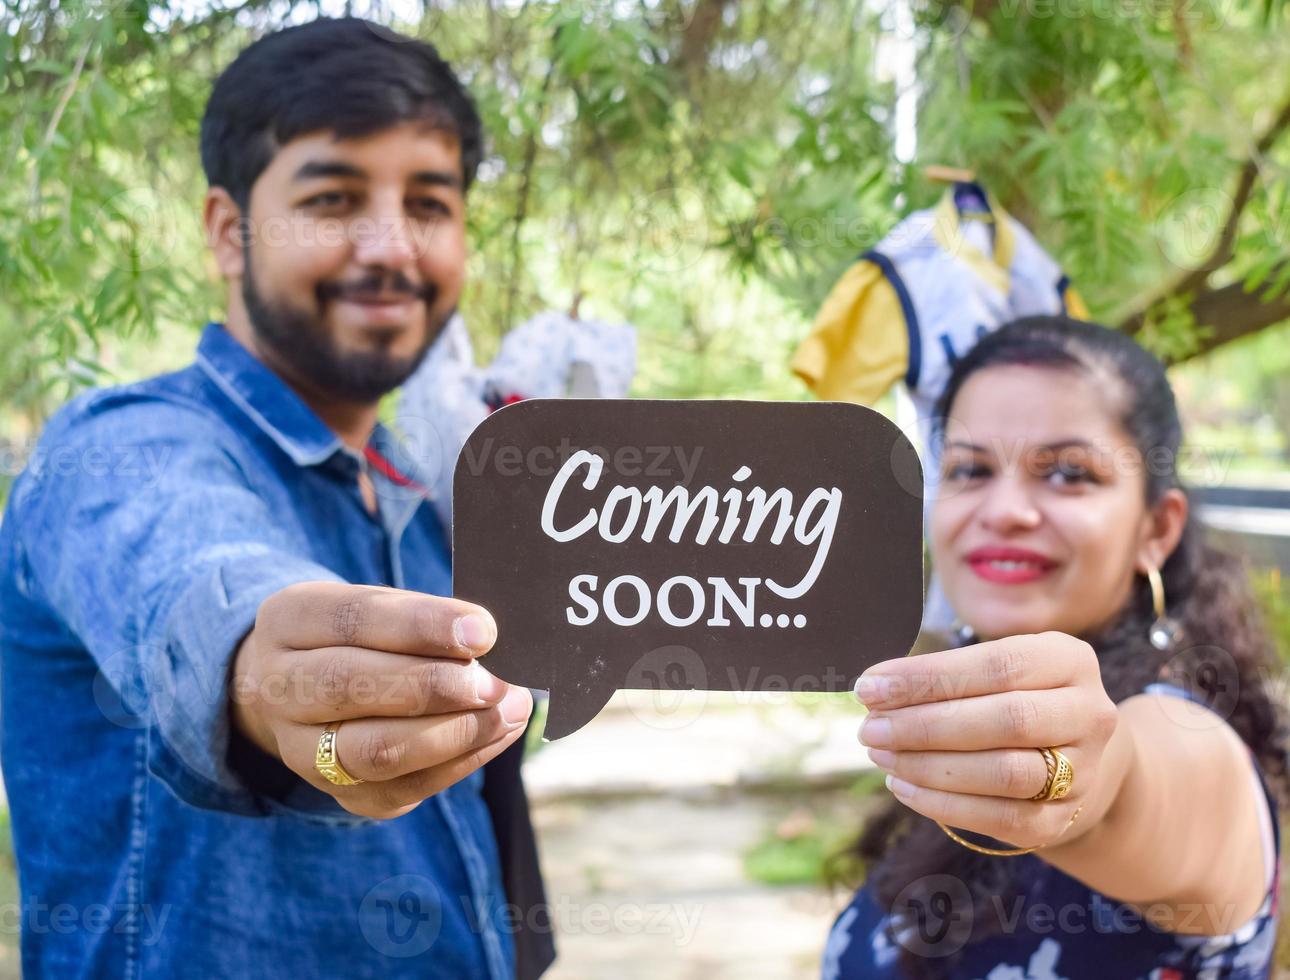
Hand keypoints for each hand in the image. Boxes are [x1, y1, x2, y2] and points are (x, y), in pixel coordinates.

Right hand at [231, 581, 531, 818]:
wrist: (305, 693)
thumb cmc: (362, 637)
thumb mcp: (379, 607)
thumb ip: (425, 618)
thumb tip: (486, 639)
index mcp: (290, 620)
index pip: (352, 619)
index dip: (421, 625)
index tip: (482, 631)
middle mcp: (280, 688)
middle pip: (350, 688)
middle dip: (435, 686)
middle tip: (497, 682)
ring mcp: (301, 749)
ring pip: (373, 751)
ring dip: (453, 733)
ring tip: (508, 711)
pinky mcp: (339, 794)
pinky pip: (400, 789)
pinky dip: (458, 763)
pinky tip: (497, 735)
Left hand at [855, 632, 1117, 849]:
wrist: (1079, 759)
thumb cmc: (1014, 699)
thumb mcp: (994, 670)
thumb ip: (944, 675)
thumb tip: (874, 689)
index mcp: (1068, 661)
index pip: (997, 665)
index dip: (929, 678)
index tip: (871, 687)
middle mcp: (1088, 714)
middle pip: (1006, 721)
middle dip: (925, 726)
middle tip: (871, 728)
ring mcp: (1083, 772)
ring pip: (1005, 773)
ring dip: (930, 767)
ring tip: (881, 755)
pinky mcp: (1062, 819)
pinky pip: (999, 818)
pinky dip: (942, 804)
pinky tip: (903, 785)